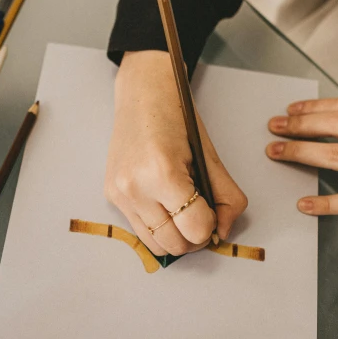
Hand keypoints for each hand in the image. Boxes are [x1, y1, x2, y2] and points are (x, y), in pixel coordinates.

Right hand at [105, 51, 247, 255]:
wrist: (142, 94)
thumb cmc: (177, 118)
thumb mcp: (209, 156)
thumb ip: (226, 197)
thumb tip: (222, 232)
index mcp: (163, 174)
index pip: (195, 228)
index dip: (210, 226)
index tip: (212, 212)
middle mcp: (135, 188)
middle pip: (174, 244)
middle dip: (194, 237)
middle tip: (200, 217)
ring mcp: (120, 193)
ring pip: (154, 244)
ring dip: (175, 237)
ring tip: (183, 215)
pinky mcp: (111, 195)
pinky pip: (139, 229)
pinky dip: (157, 226)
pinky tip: (164, 204)